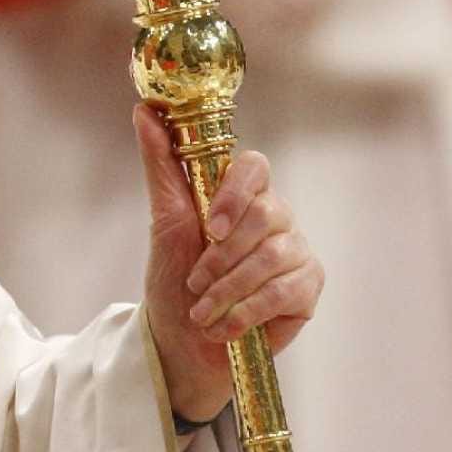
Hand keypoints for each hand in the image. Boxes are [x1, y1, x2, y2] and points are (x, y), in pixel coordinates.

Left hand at [136, 106, 321, 424]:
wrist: (184, 340)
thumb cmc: (176, 277)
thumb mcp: (164, 219)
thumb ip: (161, 163)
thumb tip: (144, 111)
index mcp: (242, 194)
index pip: (255, 167)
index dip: (235, 194)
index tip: (210, 226)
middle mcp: (275, 216)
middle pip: (266, 213)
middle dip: (222, 255)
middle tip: (196, 279)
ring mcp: (295, 250)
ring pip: (273, 255)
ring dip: (229, 288)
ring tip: (202, 309)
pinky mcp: (307, 287)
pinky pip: (286, 291)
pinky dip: (247, 311)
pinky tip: (225, 326)